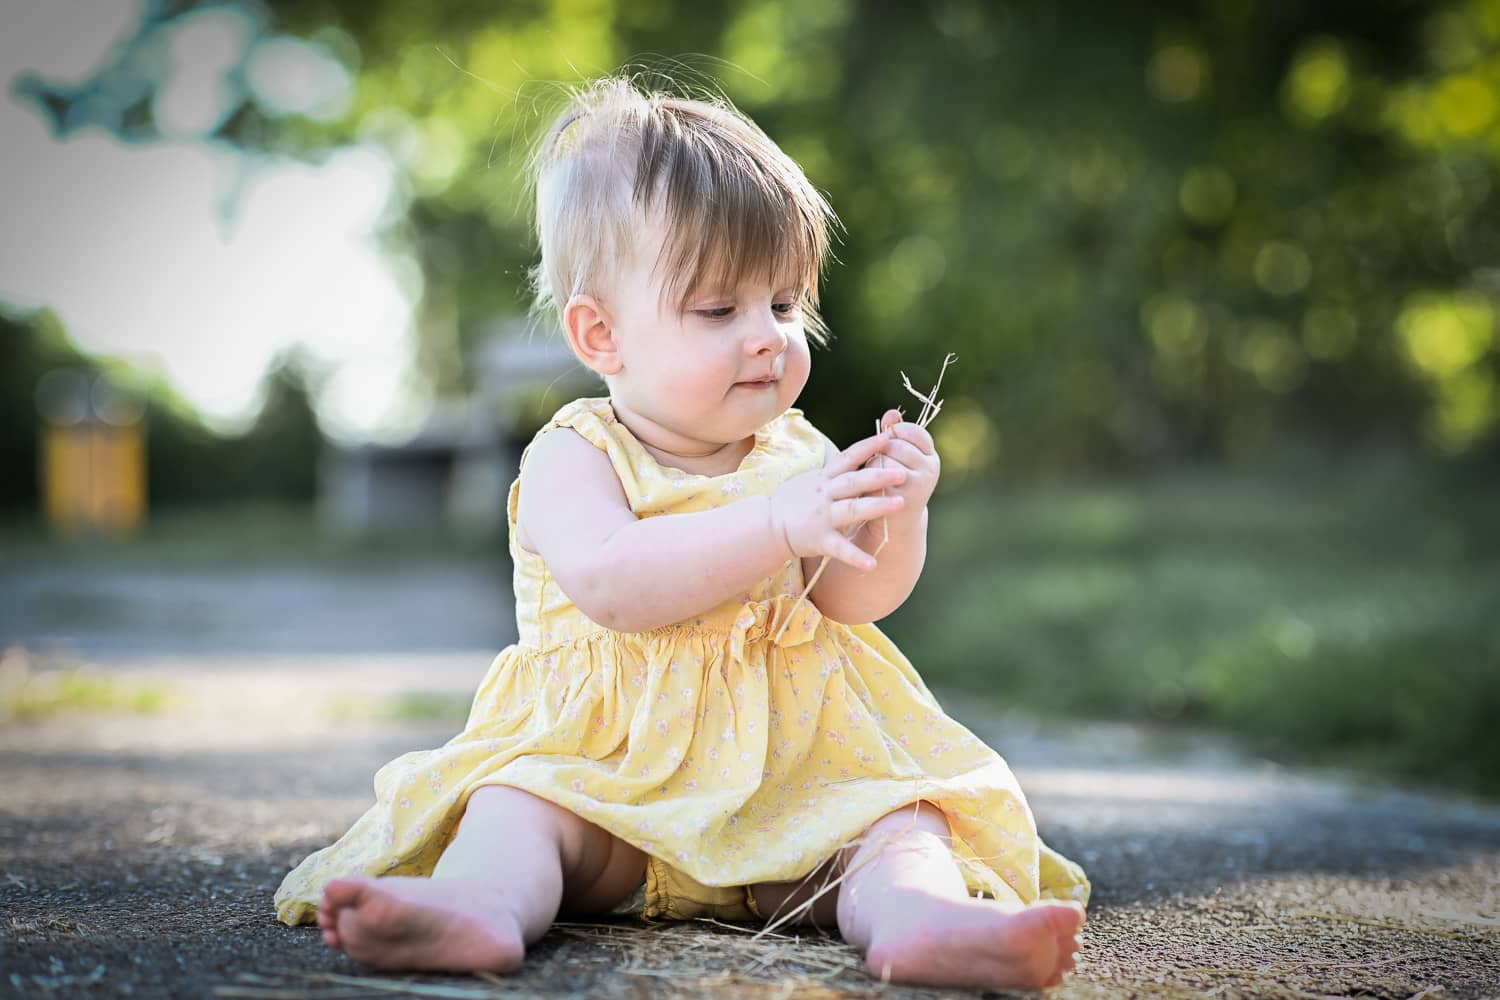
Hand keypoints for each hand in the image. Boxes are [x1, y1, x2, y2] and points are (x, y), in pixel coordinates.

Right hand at [769, 431, 907, 571]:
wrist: (768, 526)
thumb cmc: (792, 501)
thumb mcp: (812, 479)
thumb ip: (834, 470)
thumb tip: (858, 453)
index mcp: (824, 478)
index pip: (848, 457)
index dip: (868, 446)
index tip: (888, 437)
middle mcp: (825, 494)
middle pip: (855, 481)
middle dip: (879, 476)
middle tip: (903, 472)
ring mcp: (823, 517)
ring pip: (853, 509)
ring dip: (877, 507)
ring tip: (901, 504)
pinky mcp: (820, 539)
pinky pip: (840, 548)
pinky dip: (856, 557)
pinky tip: (873, 564)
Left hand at [866, 409, 939, 516]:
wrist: (894, 524)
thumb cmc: (892, 484)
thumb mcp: (898, 458)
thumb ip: (895, 434)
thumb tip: (891, 413)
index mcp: (931, 456)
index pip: (915, 431)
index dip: (897, 432)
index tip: (887, 440)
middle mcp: (930, 469)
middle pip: (896, 444)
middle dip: (881, 451)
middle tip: (878, 462)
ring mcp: (919, 484)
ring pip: (885, 459)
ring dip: (872, 465)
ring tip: (873, 477)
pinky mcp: (903, 498)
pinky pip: (877, 477)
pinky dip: (869, 482)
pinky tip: (870, 490)